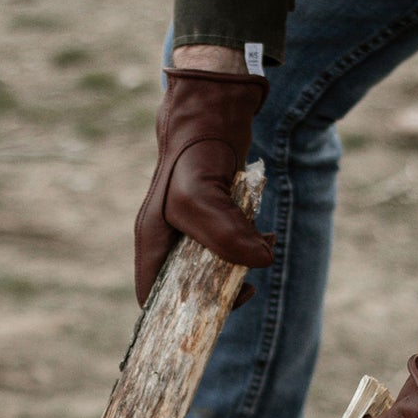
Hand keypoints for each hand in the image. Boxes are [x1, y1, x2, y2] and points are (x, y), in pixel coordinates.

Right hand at [132, 49, 273, 306]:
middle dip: (218, 290)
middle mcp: (166, 236)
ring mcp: (188, 225)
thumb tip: (260, 263)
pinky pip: (228, 242)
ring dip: (239, 266)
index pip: (151, 296)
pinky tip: (266, 235)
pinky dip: (248, 245)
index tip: (213, 313)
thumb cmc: (195, 148)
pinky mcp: (211, 213)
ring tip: (263, 251)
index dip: (174, 315)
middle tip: (247, 285)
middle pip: (186, 286)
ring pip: (211, 265)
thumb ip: (226, 236)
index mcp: (152, 239)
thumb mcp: (200, 197)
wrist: (214, 102)